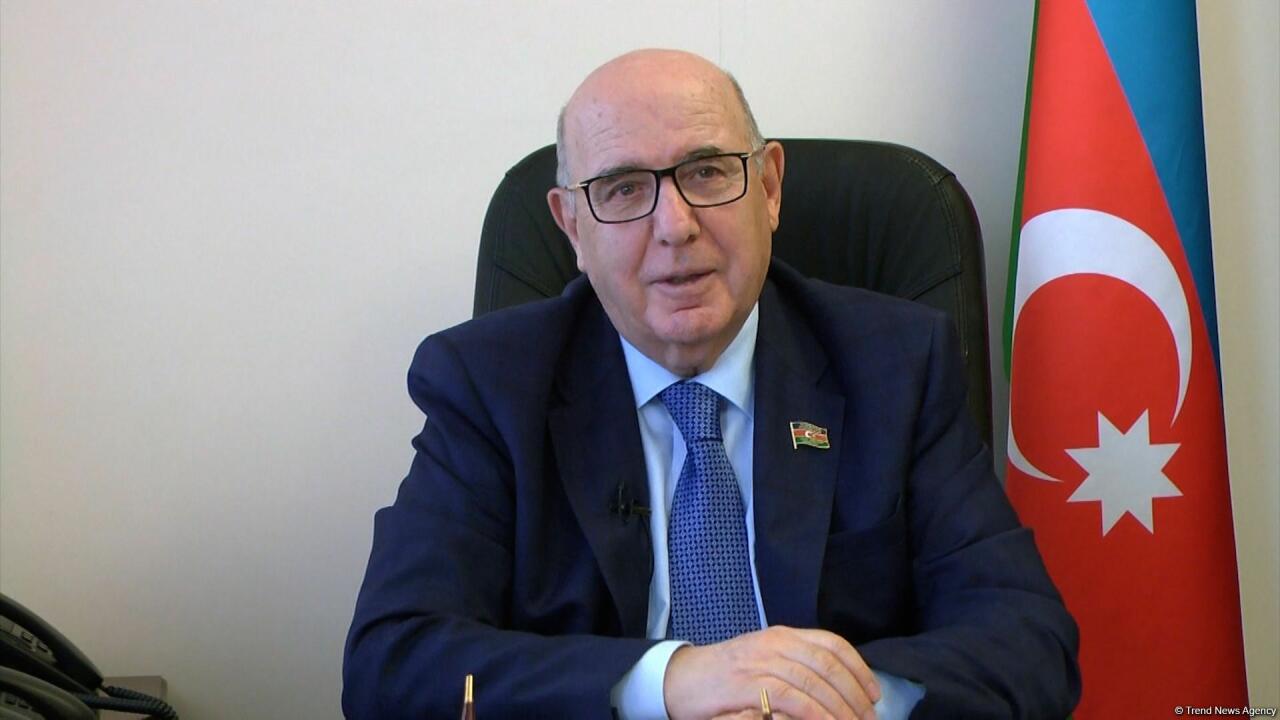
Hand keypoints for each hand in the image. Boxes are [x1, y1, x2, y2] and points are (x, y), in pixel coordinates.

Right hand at [663, 626, 880, 719]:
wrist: (678, 680)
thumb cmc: (722, 676)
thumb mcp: (761, 659)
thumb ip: (792, 664)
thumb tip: (832, 685)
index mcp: (781, 635)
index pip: (831, 643)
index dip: (858, 668)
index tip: (874, 693)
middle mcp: (774, 643)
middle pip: (829, 664)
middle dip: (855, 694)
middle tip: (868, 718)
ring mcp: (761, 662)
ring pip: (815, 682)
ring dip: (840, 708)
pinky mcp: (749, 684)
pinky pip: (793, 698)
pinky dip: (817, 714)